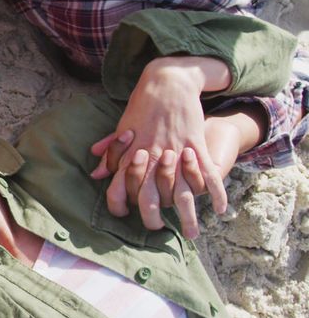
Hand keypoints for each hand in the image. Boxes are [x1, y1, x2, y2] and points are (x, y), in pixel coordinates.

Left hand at [89, 57, 230, 236]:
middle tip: (156, 230)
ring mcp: (175, 153)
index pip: (118, 188)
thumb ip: (111, 154)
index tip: (121, 216)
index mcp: (129, 155)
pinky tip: (221, 210)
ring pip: (181, 192)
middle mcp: (151, 159)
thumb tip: (96, 176)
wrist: (167, 83)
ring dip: (188, 216)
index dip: (118, 205)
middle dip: (152, 218)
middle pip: (149, 198)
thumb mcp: (121, 129)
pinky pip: (208, 174)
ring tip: (193, 234)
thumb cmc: (142, 106)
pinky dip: (217, 193)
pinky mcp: (195, 146)